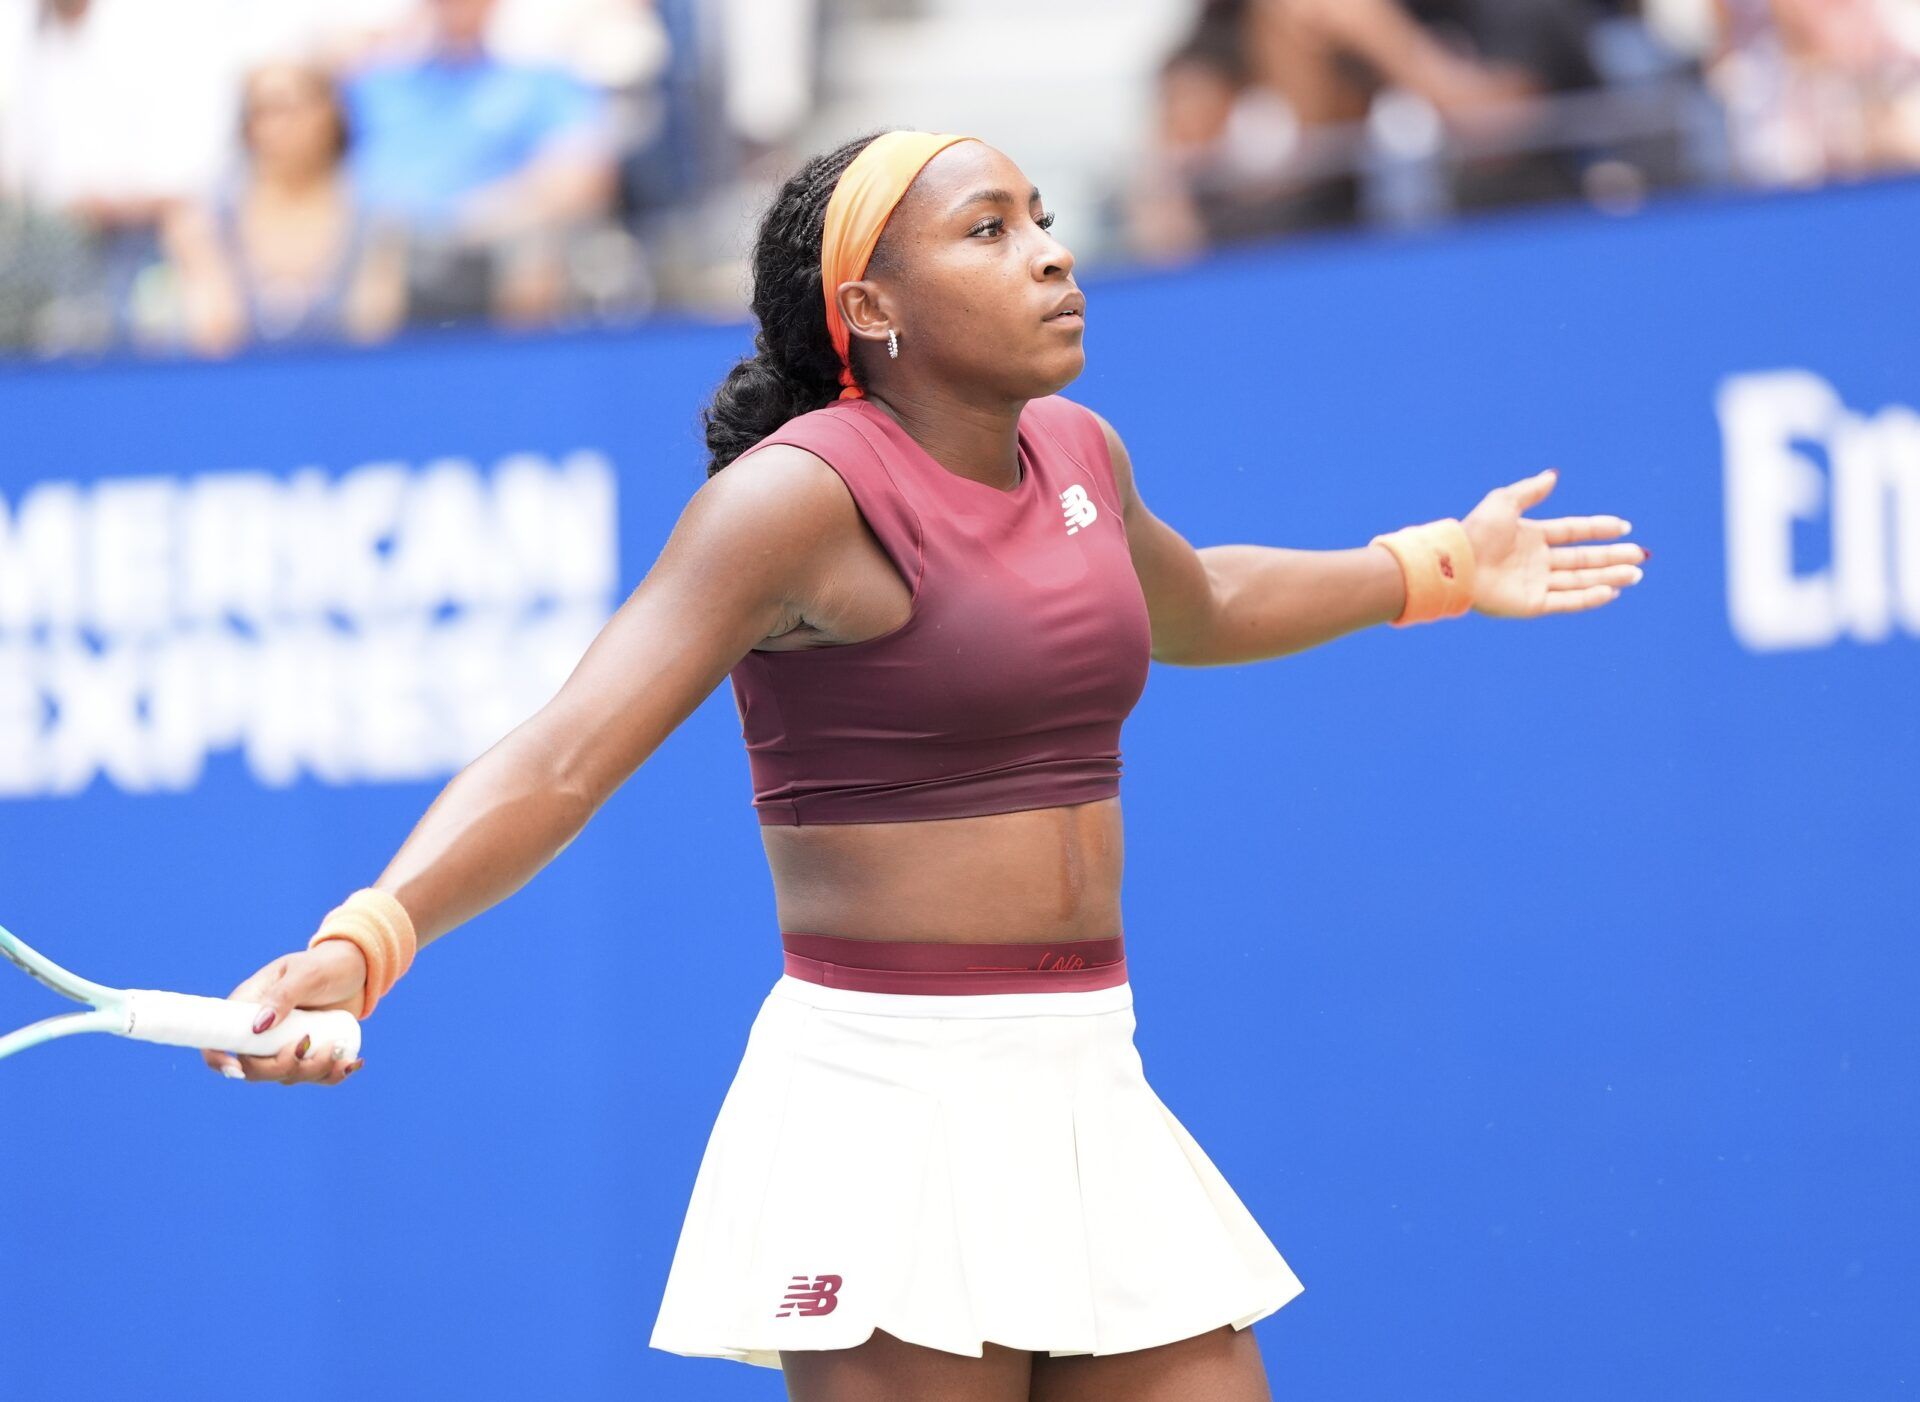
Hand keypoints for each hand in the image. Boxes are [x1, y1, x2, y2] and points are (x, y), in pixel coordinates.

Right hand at [200, 941, 367, 1085]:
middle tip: (309, 1043)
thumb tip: (257, 1027)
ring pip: (287, 1076)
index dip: (219, 1060)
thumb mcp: (305, 974)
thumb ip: (283, 995)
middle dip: (282, 1066)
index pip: (219, 1040)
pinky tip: (351, 1063)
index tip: (236, 1070)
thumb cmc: (326, 965)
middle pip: (255, 1069)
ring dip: (313, 1070)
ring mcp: (285, 1046)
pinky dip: (332, 1075)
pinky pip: (314, 1076)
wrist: (357, 971)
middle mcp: (262, 1032)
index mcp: (249, 1007)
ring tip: (338, 1047)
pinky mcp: (310, 1054)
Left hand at [1461, 468, 1646, 618]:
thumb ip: (1530, 491)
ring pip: (1580, 581)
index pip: (1572, 532)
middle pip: (1582, 559)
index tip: (1624, 527)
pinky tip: (1611, 591)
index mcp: (1531, 536)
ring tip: (1635, 573)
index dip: (1598, 529)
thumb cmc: (1477, 531)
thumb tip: (1553, 475)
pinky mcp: (1532, 604)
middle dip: (1612, 557)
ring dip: (1608, 577)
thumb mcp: (1505, 501)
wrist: (1458, 562)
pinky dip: (1589, 597)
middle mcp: (1536, 561)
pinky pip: (1566, 601)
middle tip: (1641, 555)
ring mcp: (1535, 583)